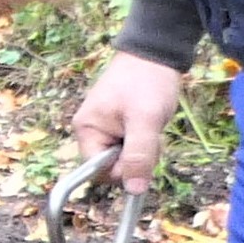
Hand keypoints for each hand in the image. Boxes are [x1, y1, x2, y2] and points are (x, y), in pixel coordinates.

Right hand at [68, 51, 186, 193]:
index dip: (121, 171)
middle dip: (135, 159)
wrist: (156, 52)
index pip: (96, 172)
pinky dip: (143, 141)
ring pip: (123, 158)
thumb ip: (139, 155)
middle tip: (150, 137)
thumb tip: (134, 190)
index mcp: (87, 130)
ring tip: (152, 126)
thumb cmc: (147, 82)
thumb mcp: (146, 119)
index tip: (141, 154)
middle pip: (110, 167)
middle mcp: (90, 131)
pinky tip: (151, 124)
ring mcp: (104, 127)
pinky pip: (129, 146)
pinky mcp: (118, 124)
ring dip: (142, 150)